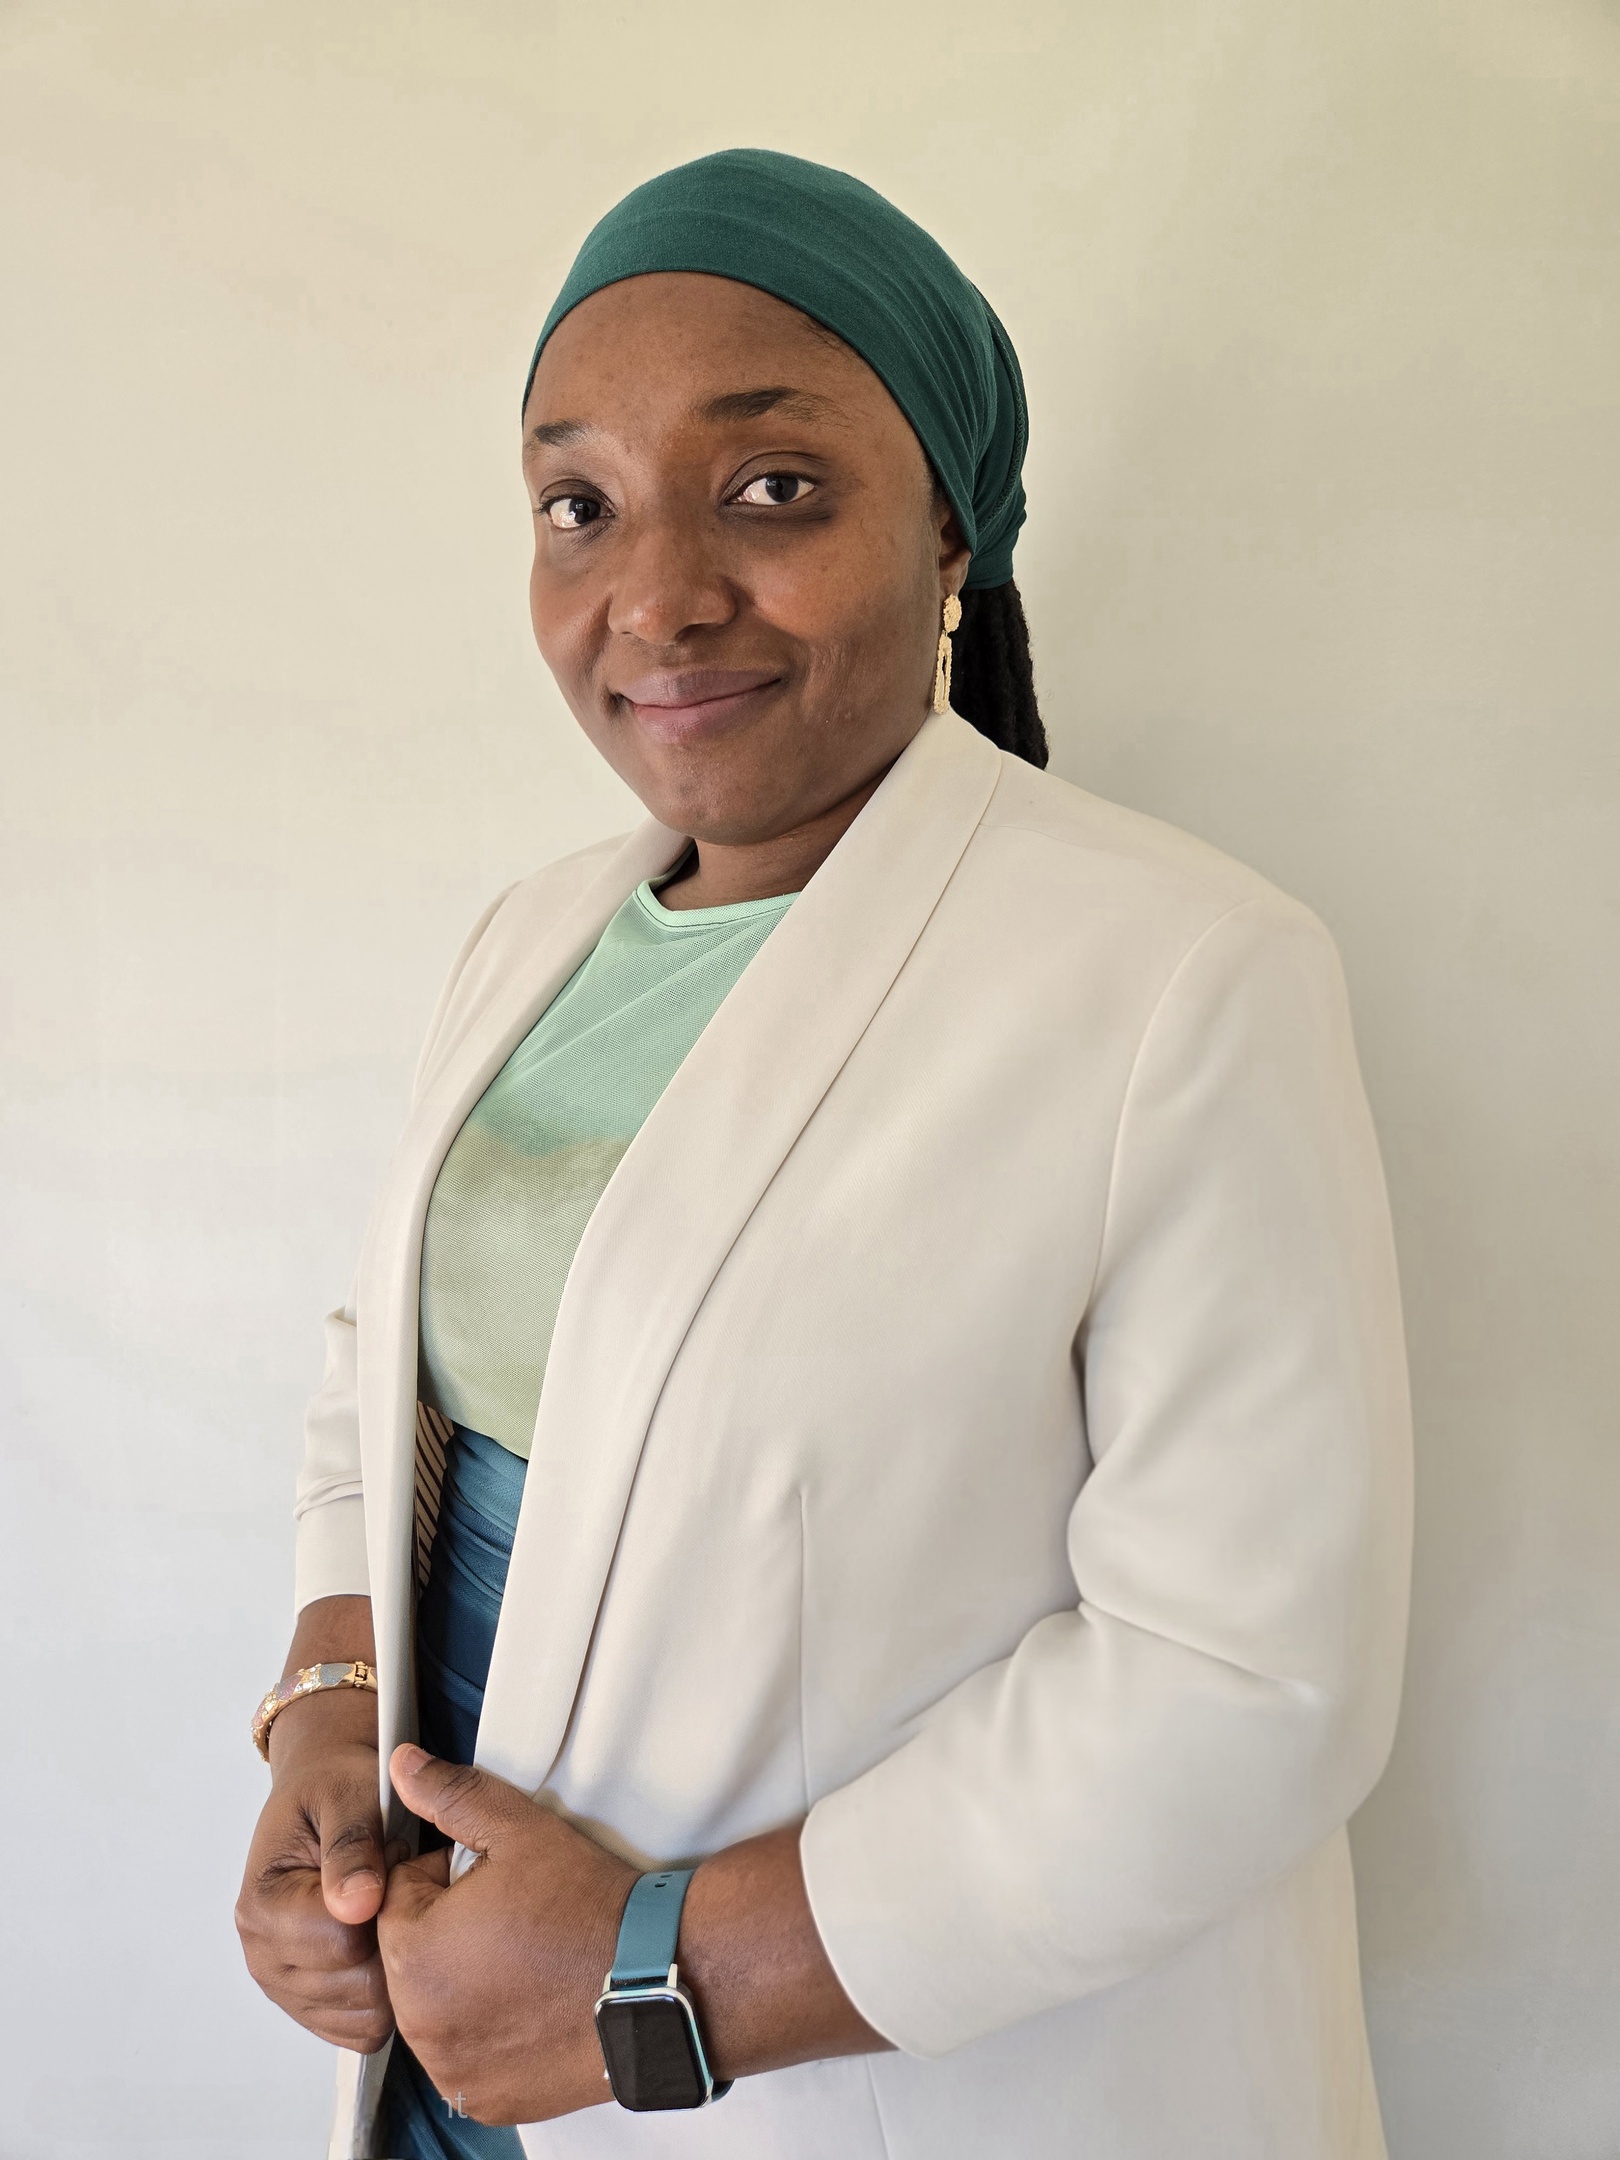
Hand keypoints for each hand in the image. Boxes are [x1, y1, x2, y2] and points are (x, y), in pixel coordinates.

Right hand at [236, 1600, 396, 2051]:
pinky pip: (363, 2028)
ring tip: (389, 1909)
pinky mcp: (313, 2004)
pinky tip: (386, 1941)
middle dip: (392, 1937)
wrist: (327, 1792)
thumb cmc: (336, 1790)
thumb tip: (357, 1903)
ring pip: (363, 2016)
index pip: (342, 1941)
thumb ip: (352, 1846)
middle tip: (397, 1886)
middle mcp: (264, 1952)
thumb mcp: (350, 1794)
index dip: (386, 1906)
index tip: (395, 1865)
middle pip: (356, 1986)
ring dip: (392, 1966)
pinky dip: (386, 1994)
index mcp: (262, 1904)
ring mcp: (287, 1984)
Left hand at [378, 1746, 635, 2123]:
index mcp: (414, 1952)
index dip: (443, 1878)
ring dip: (461, 1982)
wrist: (659, 1978)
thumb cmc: (591, 1909)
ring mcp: (451, 2068)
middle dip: (446, 1931)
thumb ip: (452, 1795)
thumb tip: (402, 1766)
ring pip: (433, 2007)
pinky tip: (530, 2004)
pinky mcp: (482, 2100)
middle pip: (409, 1956)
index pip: (398, 1897)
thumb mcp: (520, 1830)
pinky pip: (461, 2056)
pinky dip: (485, 2032)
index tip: (492, 1880)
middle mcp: (420, 2021)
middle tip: (513, 1917)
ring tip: (525, 1958)